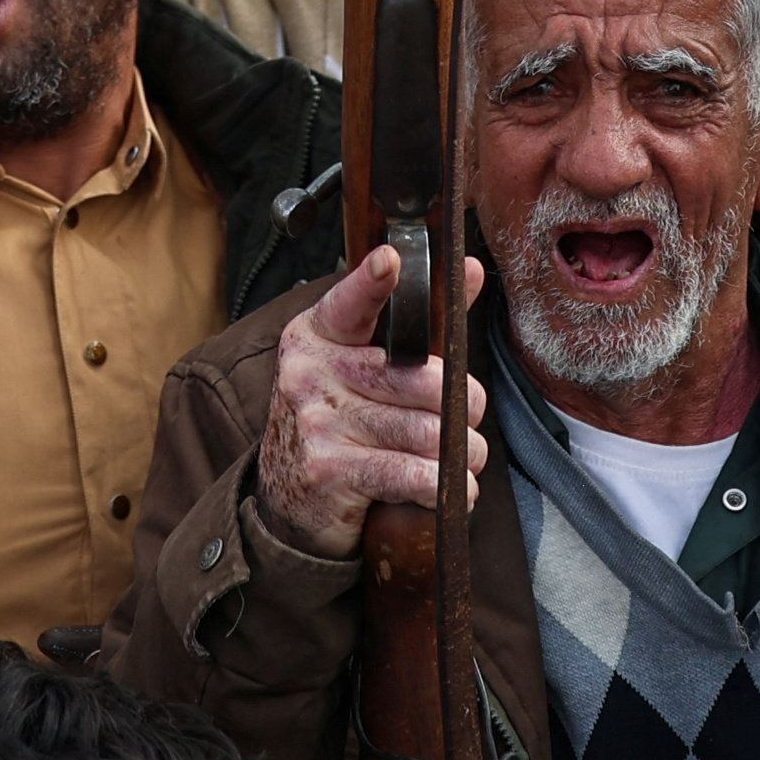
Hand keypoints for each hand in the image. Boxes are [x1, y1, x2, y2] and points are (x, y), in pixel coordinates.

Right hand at [252, 240, 489, 558]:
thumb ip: (420, 324)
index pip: (351, 303)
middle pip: (423, 381)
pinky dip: (445, 487)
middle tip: (463, 420)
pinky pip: (416, 475)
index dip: (373, 284)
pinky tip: (445, 489)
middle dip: (463, 407)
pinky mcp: (329, 471)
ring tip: (458, 460)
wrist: (288, 498)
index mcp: (317, 335)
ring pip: (429, 433)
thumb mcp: (366, 365)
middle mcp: (310, 373)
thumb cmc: (340, 420)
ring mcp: (317, 422)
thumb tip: (471, 270)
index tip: (390, 261)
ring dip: (461, 455)